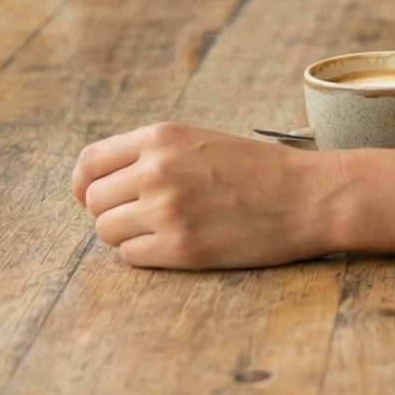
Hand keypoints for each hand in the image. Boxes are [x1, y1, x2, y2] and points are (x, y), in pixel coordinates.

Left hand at [72, 122, 336, 269]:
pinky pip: (130, 257)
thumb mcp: (203, 142)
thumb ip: (155, 155)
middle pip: (95, 201)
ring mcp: (167, 210)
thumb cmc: (261, 169)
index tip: (93, 197)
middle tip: (144, 215)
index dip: (85, 184)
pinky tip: (179, 243)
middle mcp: (158, 169)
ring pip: (107, 231)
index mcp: (163, 137)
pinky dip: (146, 255)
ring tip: (166, 229)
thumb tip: (102, 184)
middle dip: (112, 211)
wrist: (309, 195)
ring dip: (128, 234)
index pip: (90, 162)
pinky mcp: (180, 248)